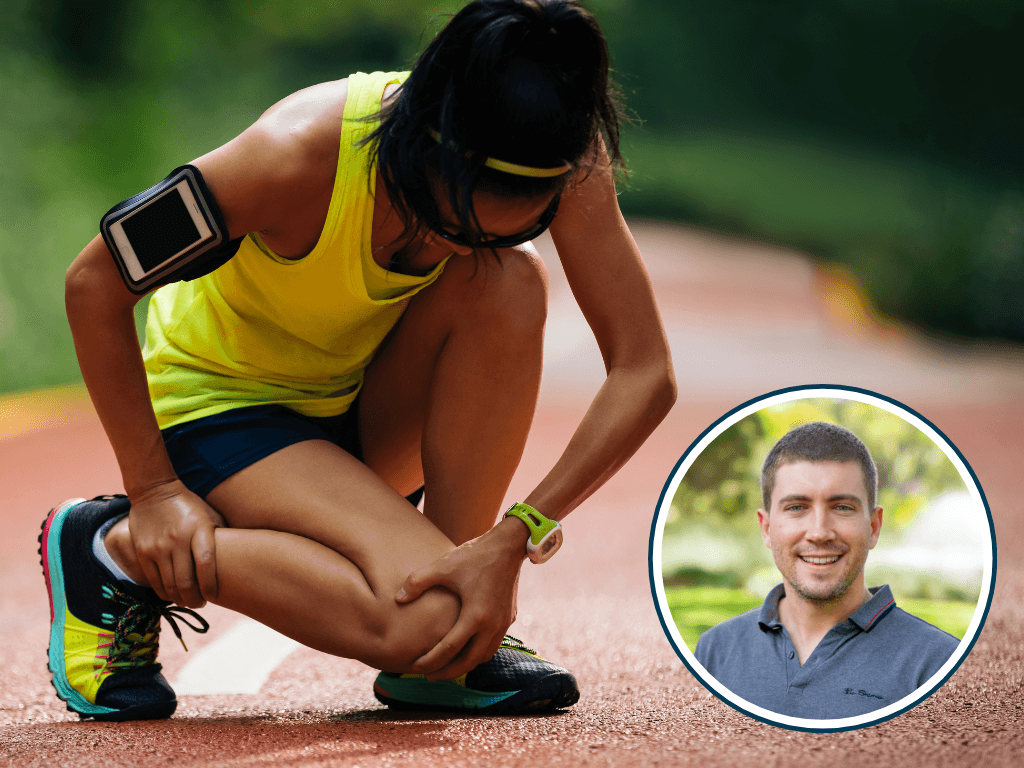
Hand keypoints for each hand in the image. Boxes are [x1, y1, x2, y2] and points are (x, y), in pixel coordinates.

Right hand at [128, 479, 224, 607]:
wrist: (154, 490)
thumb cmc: (190, 505)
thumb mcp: (211, 515)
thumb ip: (221, 536)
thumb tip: (237, 558)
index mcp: (199, 529)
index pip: (206, 564)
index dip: (210, 586)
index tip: (214, 596)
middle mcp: (178, 540)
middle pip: (186, 581)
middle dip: (195, 600)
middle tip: (200, 604)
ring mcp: (158, 547)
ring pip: (169, 585)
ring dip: (180, 599)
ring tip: (187, 602)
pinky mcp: (142, 551)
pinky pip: (153, 580)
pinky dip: (164, 592)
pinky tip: (171, 595)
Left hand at [395, 516, 528, 680]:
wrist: (508, 545)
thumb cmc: (475, 555)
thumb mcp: (443, 565)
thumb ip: (417, 582)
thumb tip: (398, 598)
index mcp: (475, 615)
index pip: (450, 649)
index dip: (431, 661)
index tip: (415, 667)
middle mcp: (492, 625)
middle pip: (469, 662)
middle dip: (447, 673)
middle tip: (429, 675)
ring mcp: (503, 622)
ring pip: (484, 656)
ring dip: (465, 664)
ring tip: (447, 665)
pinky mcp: (509, 617)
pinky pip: (493, 644)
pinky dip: (479, 652)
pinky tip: (467, 646)